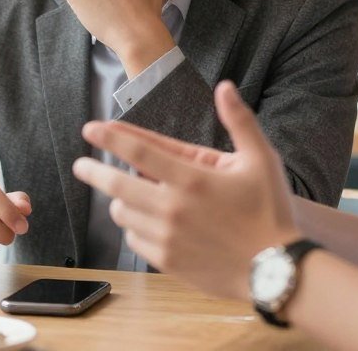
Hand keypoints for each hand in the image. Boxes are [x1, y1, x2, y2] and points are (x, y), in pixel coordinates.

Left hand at [72, 81, 298, 300]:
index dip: (110, 137)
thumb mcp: (262, 160)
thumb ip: (239, 120)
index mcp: (192, 179)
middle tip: (81, 165)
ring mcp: (167, 238)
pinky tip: (145, 221)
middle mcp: (173, 208)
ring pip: (122, 213)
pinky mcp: (167, 261)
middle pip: (115, 185)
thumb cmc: (271, 212)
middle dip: (92, 171)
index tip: (90, 129)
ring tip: (125, 194)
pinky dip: (133, 226)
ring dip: (118, 199)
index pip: (138, 151)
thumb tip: (224, 86)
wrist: (276, 271)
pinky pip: (134, 239)